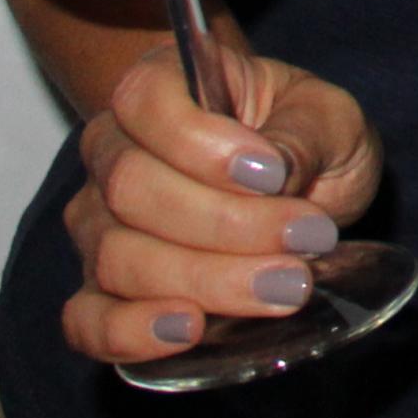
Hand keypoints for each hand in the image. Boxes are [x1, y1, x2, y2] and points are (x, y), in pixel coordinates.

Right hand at [58, 42, 384, 363]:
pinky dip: (129, 332)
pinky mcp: (101, 291)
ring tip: (284, 287)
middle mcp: (112, 150)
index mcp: (161, 85)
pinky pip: (87, 320)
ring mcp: (97, 224)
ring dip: (204, 280)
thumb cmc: (308, 136)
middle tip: (304, 239)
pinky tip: (188, 331)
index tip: (272, 173)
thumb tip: (274, 174)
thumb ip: (303, 136)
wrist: (306, 184)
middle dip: (224, 224)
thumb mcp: (330, 118)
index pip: (146, 102)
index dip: (200, 141)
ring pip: (117, 257)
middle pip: (132, 189)